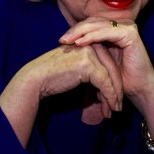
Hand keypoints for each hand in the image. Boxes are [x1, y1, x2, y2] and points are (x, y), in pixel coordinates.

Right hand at [0, 38, 123, 144]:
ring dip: (114, 96)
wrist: (36, 79)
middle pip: (111, 68)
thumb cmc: (52, 78)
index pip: (107, 62)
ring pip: (111, 76)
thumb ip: (90, 72)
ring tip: (114, 110)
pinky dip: (109, 97)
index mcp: (88, 43)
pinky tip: (110, 108)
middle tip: (117, 106)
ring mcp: (90, 53)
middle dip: (116, 90)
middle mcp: (90, 45)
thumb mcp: (75, 70)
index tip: (114, 98)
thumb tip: (105, 87)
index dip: (112, 81)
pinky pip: (105, 83)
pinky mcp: (88, 64)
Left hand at [60, 19, 153, 132]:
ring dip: (80, 32)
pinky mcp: (130, 33)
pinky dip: (92, 37)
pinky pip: (106, 32)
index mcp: (115, 28)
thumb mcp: (99, 60)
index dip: (75, 30)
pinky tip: (80, 43)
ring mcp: (127, 27)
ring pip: (98, 25)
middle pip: (93, 22)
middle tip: (61, 40)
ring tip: (67, 41)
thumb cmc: (119, 79)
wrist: (138, 89)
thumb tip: (67, 42)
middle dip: (75, 30)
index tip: (61, 41)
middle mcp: (122, 24)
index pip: (91, 24)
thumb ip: (89, 48)